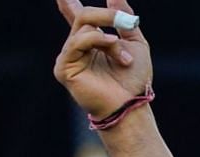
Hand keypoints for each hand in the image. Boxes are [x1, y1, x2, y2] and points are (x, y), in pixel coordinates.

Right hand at [52, 0, 151, 119]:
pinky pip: (77, 42)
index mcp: (92, 41)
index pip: (76, 15)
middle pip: (84, 15)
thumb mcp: (136, 44)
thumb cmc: (135, 80)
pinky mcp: (64, 67)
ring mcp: (69, 56)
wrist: (131, 104)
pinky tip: (113, 48)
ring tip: (126, 59)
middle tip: (126, 23)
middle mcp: (77, 47)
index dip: (67, 2)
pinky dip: (97, 40)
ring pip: (84, 27)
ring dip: (111, 40)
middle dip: (107, 16)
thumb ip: (124, 20)